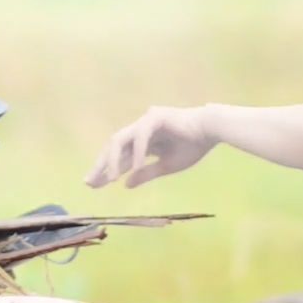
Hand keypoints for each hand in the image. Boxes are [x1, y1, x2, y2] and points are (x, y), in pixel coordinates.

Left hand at [85, 105, 216, 188]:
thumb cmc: (193, 146)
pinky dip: (137, 152)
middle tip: (90, 183)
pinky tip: (134, 168)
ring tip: (111, 179)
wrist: (212, 130)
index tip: (93, 186)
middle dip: (101, 165)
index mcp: (141, 141)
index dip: (105, 170)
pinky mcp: (155, 117)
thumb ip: (146, 173)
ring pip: (121, 140)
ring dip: (114, 160)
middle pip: (113, 146)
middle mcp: (139, 129)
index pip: (118, 156)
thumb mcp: (167, 166)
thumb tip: (126, 185)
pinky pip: (141, 136)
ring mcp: (145, 121)